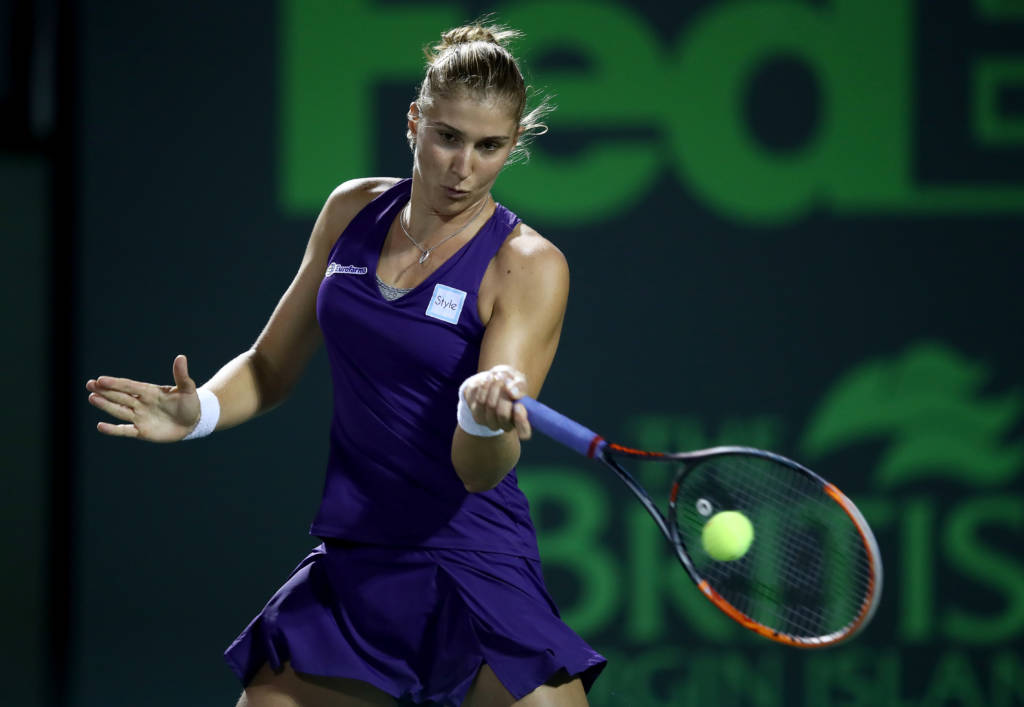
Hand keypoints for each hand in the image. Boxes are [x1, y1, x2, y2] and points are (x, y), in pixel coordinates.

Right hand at [86, 354, 201, 441]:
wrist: (193, 422)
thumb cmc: (189, 403)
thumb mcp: (187, 389)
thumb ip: (181, 376)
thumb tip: (181, 357)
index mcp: (150, 391)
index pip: (130, 386)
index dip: (116, 383)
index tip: (101, 379)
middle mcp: (141, 403)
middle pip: (120, 396)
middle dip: (105, 391)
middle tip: (90, 385)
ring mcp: (140, 417)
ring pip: (119, 411)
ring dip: (106, 405)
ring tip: (92, 398)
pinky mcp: (142, 431)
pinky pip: (125, 430)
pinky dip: (113, 430)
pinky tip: (100, 426)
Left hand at [461, 364, 530, 438]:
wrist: (493, 380)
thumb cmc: (510, 383)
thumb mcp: (519, 380)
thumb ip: (519, 386)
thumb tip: (512, 393)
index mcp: (521, 420)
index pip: (524, 431)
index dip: (521, 421)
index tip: (519, 406)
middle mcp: (505, 425)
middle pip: (503, 414)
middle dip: (503, 393)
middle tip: (503, 378)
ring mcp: (489, 422)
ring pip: (489, 406)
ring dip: (492, 387)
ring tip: (495, 375)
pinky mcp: (476, 415)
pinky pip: (478, 400)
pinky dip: (483, 387)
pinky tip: (487, 380)